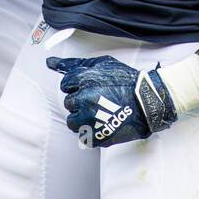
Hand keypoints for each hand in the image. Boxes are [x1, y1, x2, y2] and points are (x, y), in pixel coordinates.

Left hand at [47, 54, 177, 147]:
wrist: (148, 101)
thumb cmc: (126, 81)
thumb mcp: (101, 64)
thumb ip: (73, 64)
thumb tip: (49, 62)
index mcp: (83, 80)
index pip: (65, 84)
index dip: (79, 85)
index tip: (92, 87)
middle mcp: (83, 100)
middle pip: (69, 103)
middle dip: (81, 101)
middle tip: (100, 99)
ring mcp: (90, 119)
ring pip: (73, 122)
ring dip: (83, 118)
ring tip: (100, 113)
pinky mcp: (97, 135)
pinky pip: (84, 136)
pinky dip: (92, 132)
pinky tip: (104, 123)